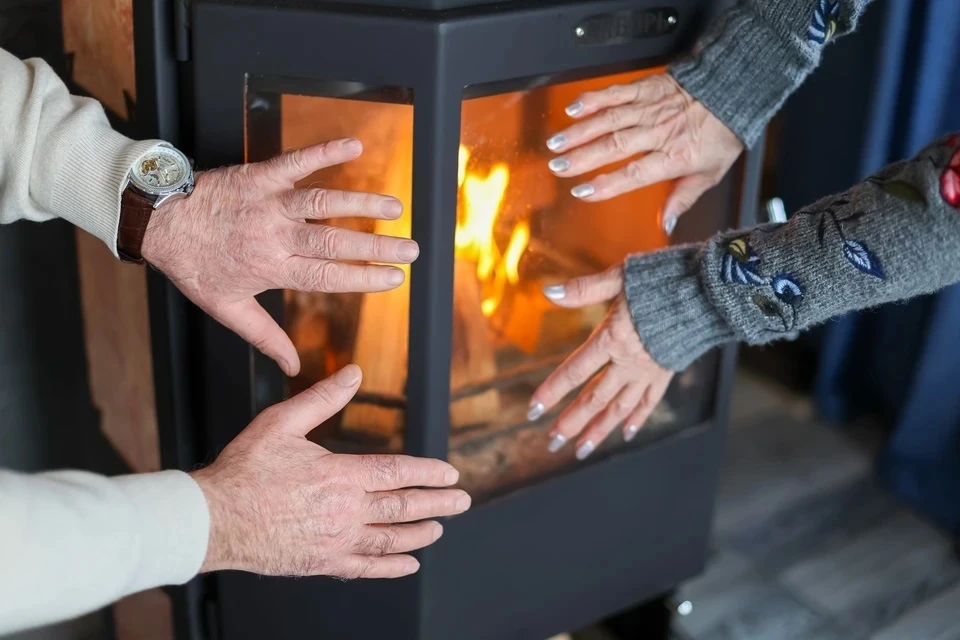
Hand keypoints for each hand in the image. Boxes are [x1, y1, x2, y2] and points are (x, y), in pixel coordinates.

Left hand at [142, 138, 418, 376]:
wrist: (156, 220)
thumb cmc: (192, 265)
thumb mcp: (226, 308)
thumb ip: (264, 337)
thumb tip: (293, 367)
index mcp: (272, 269)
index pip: (328, 276)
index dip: (365, 278)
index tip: (395, 279)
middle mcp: (276, 237)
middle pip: (336, 242)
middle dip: (378, 247)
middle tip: (412, 249)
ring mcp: (269, 203)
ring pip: (324, 203)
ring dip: (363, 203)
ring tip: (396, 206)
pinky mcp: (260, 176)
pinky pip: (296, 161)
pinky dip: (325, 152)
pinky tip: (354, 145)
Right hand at [191, 365, 470, 578]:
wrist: (213, 519)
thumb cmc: (243, 471)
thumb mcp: (282, 422)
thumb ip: (323, 398)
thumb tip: (353, 373)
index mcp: (340, 475)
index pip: (397, 472)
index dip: (427, 472)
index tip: (448, 473)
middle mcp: (345, 511)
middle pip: (403, 507)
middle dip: (438, 503)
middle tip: (462, 501)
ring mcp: (336, 540)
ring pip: (391, 539)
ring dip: (420, 534)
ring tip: (439, 529)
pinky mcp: (322, 563)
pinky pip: (366, 568)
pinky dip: (392, 567)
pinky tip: (408, 565)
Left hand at [528, 268, 672, 459]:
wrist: (710, 290)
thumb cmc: (661, 279)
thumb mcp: (619, 277)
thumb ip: (584, 289)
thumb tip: (548, 292)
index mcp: (613, 339)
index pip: (575, 371)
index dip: (552, 392)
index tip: (533, 411)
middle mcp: (629, 362)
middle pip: (594, 398)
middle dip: (571, 423)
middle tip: (551, 442)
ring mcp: (649, 371)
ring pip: (619, 408)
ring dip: (598, 431)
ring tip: (580, 451)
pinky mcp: (666, 372)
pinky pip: (649, 402)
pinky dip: (636, 419)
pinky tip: (624, 434)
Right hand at [545, 73, 742, 232]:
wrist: (734, 89)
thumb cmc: (723, 133)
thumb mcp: (710, 173)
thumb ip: (682, 199)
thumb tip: (664, 226)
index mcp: (674, 156)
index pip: (634, 173)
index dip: (606, 184)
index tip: (582, 192)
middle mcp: (659, 131)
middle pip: (615, 146)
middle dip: (582, 157)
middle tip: (558, 167)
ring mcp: (650, 108)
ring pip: (610, 120)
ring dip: (579, 132)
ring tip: (556, 143)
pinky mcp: (646, 88)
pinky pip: (616, 93)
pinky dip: (593, 100)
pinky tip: (573, 109)